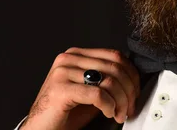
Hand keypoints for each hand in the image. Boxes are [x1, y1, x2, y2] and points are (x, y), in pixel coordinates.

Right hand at [21, 48, 140, 129]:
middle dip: (129, 90)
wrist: (40, 129)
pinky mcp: (60, 89)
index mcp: (76, 55)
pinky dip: (109, 105)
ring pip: (108, 80)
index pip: (114, 55)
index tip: (135, 91)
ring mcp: (63, 72)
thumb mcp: (90, 90)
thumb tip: (132, 79)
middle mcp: (68, 59)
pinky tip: (108, 113)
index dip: (131, 74)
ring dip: (121, 100)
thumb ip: (106, 80)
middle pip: (114, 67)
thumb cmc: (64, 113)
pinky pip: (97, 94)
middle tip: (130, 107)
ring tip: (120, 113)